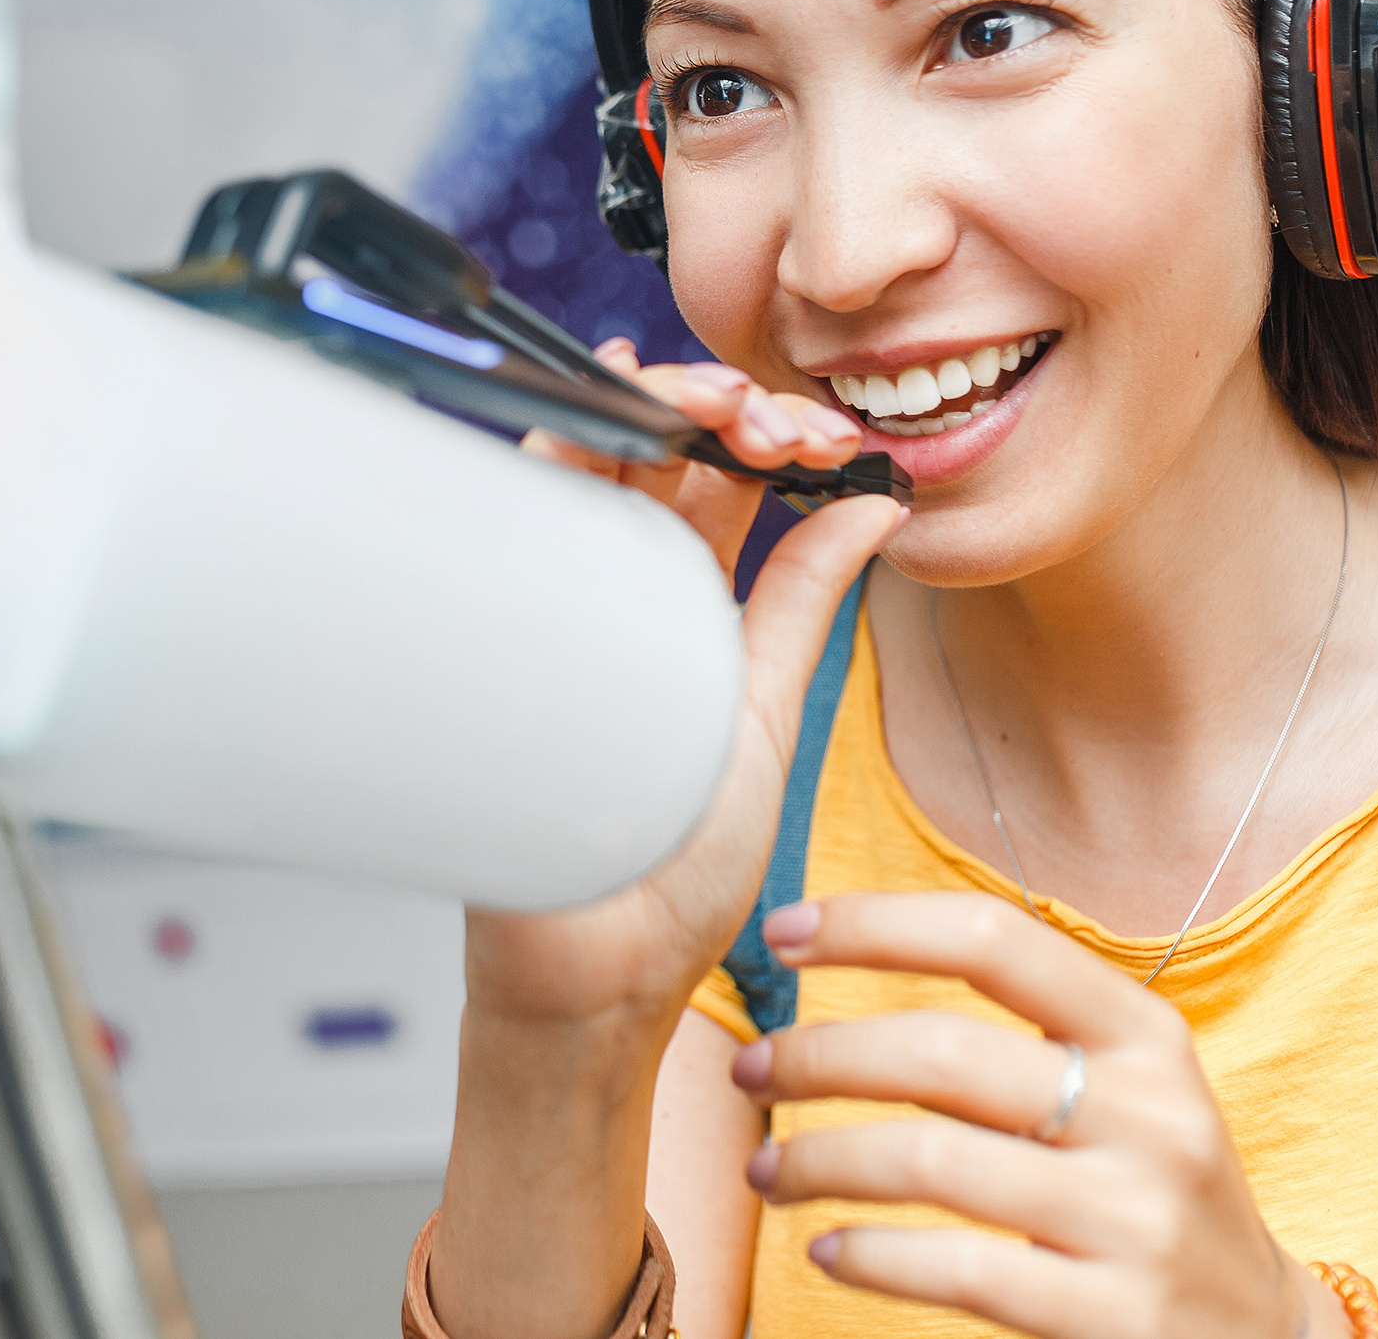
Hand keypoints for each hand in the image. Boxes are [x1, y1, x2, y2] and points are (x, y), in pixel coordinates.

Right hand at [430, 360, 897, 1338]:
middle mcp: (610, 592)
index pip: (713, 479)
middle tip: (775, 416)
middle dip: (716, 404)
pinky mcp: (504, 629)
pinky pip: (517, 515)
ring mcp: (550, 606)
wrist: (599, 973)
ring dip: (653, 410)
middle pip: (646, 452)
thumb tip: (873, 506)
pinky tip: (602, 416)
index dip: (770, 436)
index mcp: (682, 606)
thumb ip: (804, 603)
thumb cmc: (670, 870)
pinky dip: (556, 449)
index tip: (831, 439)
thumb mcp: (766, 710)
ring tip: (724, 408)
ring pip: (584, 461)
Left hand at [733, 893, 1344, 1338]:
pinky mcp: (1111, 1318)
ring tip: (766, 1172)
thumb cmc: (1146, 1189)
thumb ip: (1018, 1032)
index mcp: (1144, 1035)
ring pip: (933, 1161)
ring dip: (820, 1160)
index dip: (878, 923)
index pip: (994, 939)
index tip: (783, 927)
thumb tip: (844, 952)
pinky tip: (825, 1248)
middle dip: (819, 1057)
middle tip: (749, 1072)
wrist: (1262, 1338)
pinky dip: (868, 1255)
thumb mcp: (1122, 1089)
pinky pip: (957, 1270)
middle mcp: (1151, 1116)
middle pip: (943, 1054)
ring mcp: (1136, 1222)